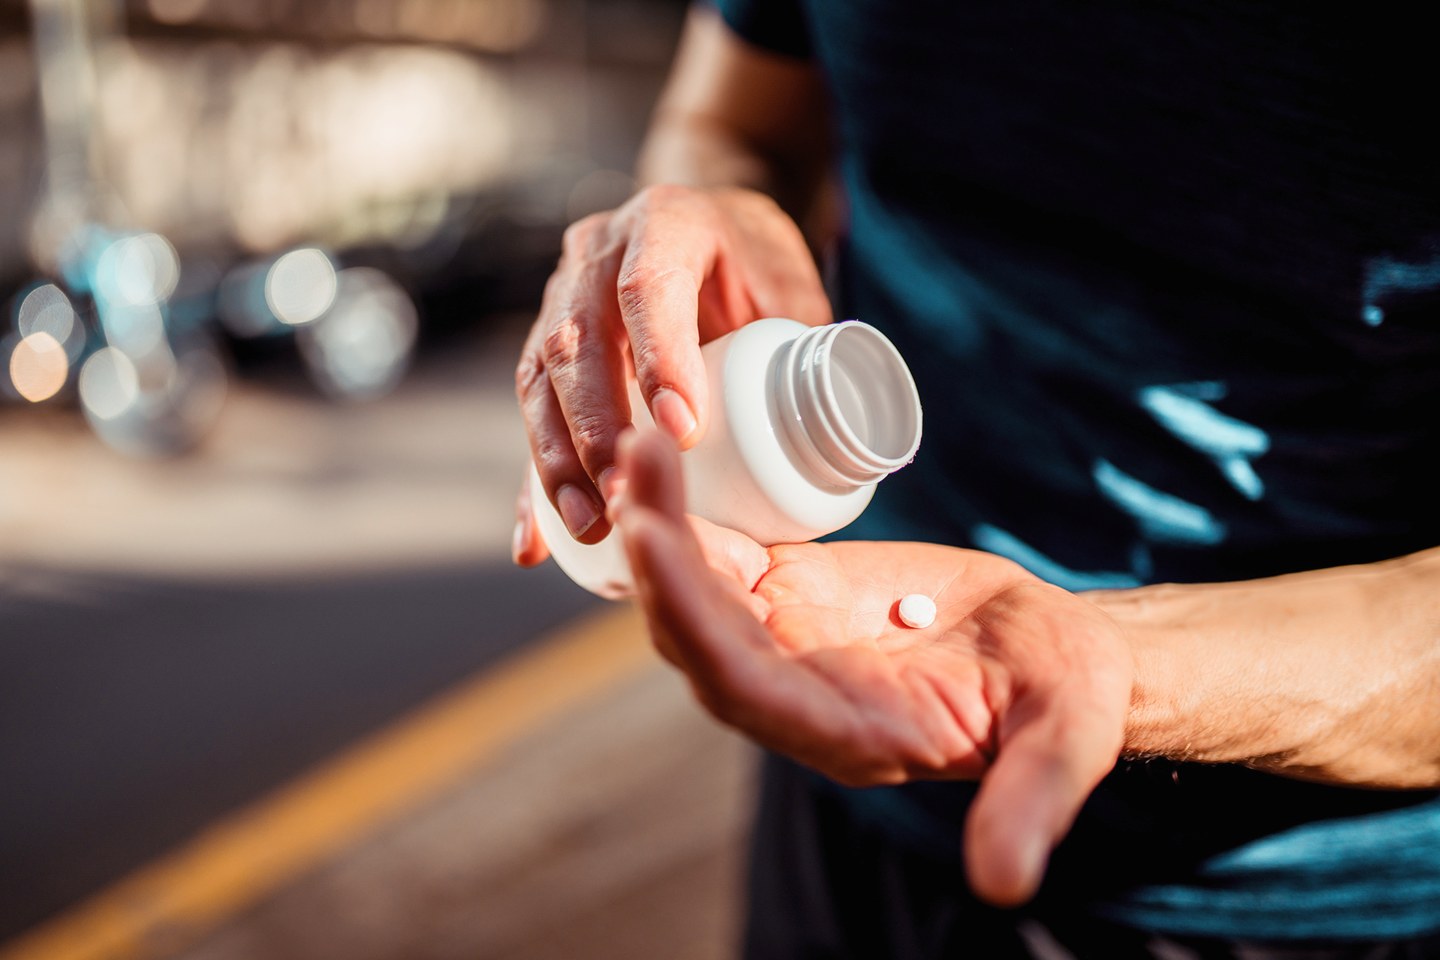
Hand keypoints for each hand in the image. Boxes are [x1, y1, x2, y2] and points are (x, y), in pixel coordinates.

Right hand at [513, 185, 829, 563]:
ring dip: (557, 460)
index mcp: (665, 223)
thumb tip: (831, 431)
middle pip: (576, 340)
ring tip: (590, 525)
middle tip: (625, 493)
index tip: (683, 433)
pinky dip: (533, 483)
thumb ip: (805, 345)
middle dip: (594, 427)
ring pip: (538, 380)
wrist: (710, 231)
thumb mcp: (791, 284)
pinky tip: (536, 542)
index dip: (660, 358)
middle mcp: (597, 254)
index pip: (649, 287)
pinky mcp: (545, 350)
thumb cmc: (755, 265)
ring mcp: (560, 299)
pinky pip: (532, 418)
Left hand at [613, 429, 1133, 905]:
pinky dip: (689, 514)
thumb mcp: (1062, 739)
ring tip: (641, 444)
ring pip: (695, 593)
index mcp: (844, 736)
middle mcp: (794, 695)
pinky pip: (721, 558)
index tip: (657, 546)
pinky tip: (662, 456)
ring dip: (660, 526)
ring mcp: (784, 643)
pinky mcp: (789, 595)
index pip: (745, 689)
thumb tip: (1006, 884)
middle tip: (636, 466)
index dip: (696, 622)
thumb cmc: (1062, 696)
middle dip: (659, 560)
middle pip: (697, 636)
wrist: (1048, 649)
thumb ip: (1032, 801)